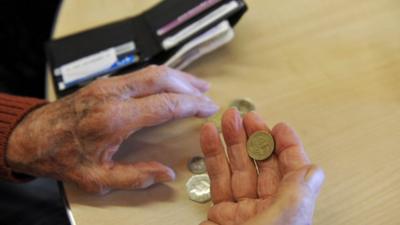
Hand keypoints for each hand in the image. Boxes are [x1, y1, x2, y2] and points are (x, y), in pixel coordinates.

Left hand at [7, 65, 217, 193]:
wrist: (34, 137)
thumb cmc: (63, 156)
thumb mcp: (97, 179)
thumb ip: (135, 178)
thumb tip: (165, 174)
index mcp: (114, 119)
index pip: (164, 104)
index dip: (191, 105)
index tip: (208, 107)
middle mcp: (112, 95)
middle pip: (162, 79)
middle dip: (189, 86)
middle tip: (206, 94)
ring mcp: (108, 85)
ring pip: (151, 71)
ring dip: (177, 77)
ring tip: (195, 85)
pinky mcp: (105, 83)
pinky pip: (140, 74)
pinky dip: (161, 77)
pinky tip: (169, 84)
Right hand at [200, 109, 323, 224]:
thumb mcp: (281, 221)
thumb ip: (296, 194)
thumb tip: (313, 171)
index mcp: (287, 210)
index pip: (292, 171)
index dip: (287, 146)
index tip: (279, 127)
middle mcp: (267, 208)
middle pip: (262, 165)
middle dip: (254, 137)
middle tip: (247, 117)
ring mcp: (242, 211)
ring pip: (238, 169)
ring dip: (231, 141)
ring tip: (227, 120)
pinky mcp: (220, 214)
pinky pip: (217, 180)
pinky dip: (212, 157)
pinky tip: (210, 138)